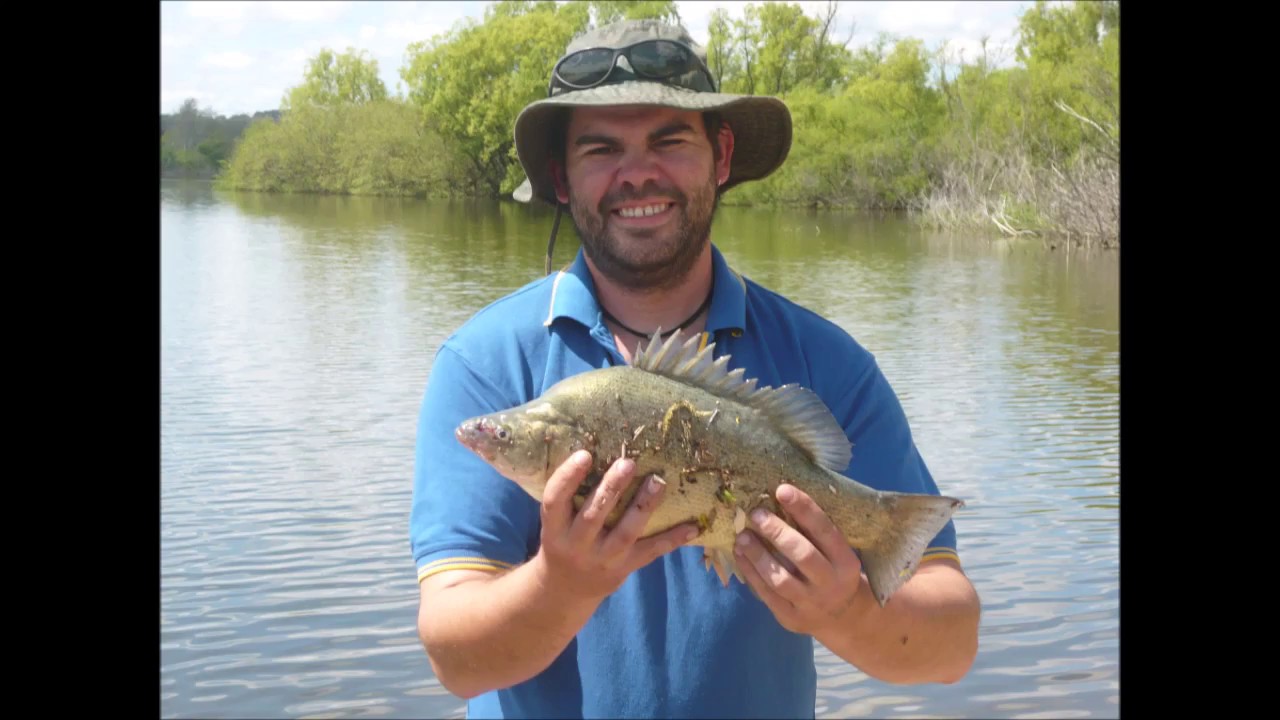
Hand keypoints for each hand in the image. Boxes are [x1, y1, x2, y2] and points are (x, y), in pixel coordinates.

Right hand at [536, 450, 698, 600]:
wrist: (565, 590)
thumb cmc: (563, 540)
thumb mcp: (557, 522)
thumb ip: (571, 497)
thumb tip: (598, 450)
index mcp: (554, 529)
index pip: (556, 500)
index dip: (568, 477)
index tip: (585, 454)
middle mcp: (576, 545)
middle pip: (594, 515)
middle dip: (612, 488)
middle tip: (628, 462)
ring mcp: (602, 559)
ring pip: (625, 533)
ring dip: (643, 506)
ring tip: (658, 481)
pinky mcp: (623, 569)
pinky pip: (650, 552)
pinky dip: (672, 539)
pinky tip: (693, 526)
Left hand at [734, 483, 865, 635]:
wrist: (843, 618)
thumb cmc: (835, 573)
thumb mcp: (837, 554)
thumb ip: (817, 534)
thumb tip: (781, 497)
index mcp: (846, 562)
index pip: (826, 531)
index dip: (804, 509)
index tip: (782, 490)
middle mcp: (831, 584)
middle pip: (803, 555)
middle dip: (777, 532)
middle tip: (756, 514)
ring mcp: (810, 604)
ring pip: (780, 578)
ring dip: (758, 555)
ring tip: (742, 536)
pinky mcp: (790, 618)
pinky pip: (767, 594)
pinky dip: (751, 573)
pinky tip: (740, 555)